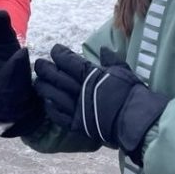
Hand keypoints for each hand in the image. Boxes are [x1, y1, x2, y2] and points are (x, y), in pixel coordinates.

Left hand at [34, 45, 168, 163]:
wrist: (136, 120)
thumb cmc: (132, 94)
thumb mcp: (123, 72)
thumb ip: (111, 60)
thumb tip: (103, 49)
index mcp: (91, 74)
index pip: (68, 60)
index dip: (59, 54)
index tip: (55, 50)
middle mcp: (80, 89)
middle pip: (55, 76)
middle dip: (45, 68)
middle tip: (39, 64)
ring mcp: (77, 107)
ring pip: (52, 94)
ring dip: (43, 87)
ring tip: (38, 82)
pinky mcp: (77, 124)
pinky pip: (58, 115)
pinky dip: (50, 107)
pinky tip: (46, 102)